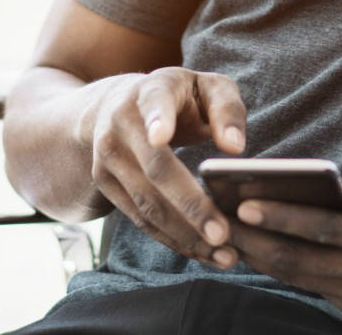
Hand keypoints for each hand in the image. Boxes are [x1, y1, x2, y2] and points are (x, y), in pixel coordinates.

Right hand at [83, 67, 247, 268]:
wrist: (119, 104)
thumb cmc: (180, 97)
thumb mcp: (208, 88)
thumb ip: (227, 109)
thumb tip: (235, 148)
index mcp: (150, 90)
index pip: (153, 103)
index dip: (157, 119)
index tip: (160, 137)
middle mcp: (120, 123)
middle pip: (155, 168)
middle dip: (189, 205)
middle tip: (222, 234)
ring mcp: (107, 156)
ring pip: (147, 202)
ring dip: (185, 234)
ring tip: (225, 254)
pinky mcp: (105, 184)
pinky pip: (140, 218)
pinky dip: (173, 239)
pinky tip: (203, 252)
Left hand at [227, 153, 341, 320]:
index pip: (328, 229)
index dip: (283, 218)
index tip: (243, 205)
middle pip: (303, 259)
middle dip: (255, 240)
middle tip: (215, 217)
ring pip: (300, 277)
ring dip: (259, 254)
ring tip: (223, 228)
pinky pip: (309, 285)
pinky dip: (279, 265)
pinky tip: (253, 243)